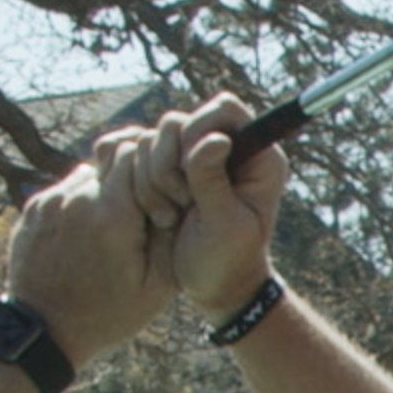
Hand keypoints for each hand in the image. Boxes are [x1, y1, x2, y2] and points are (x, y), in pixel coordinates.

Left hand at [0, 130, 169, 366]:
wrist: (43, 332)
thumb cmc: (108, 313)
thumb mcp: (158, 284)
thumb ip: (172, 232)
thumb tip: (182, 191)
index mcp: (112, 214)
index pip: (139, 150)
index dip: (161, 166)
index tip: (166, 199)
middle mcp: (77, 198)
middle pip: (115, 150)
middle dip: (139, 166)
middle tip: (149, 200)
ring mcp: (50, 201)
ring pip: (91, 168)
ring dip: (111, 186)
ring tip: (117, 225)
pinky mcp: (33, 208)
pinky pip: (68, 189)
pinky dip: (85, 201)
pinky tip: (91, 234)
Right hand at [132, 93, 288, 321]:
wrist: (212, 284)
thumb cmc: (228, 260)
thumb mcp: (224, 225)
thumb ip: (214, 181)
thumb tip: (216, 139)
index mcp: (256, 158)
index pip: (226, 109)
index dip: (199, 129)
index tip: (189, 168)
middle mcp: (226, 149)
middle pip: (180, 120)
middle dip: (168, 160)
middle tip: (181, 201)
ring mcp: (193, 158)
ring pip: (153, 135)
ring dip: (151, 175)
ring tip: (169, 213)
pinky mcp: (167, 170)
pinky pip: (136, 152)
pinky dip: (135, 177)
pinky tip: (152, 208)